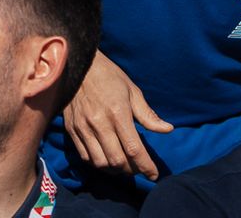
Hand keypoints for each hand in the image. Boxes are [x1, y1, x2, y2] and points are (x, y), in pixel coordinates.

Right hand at [63, 50, 173, 179]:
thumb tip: (168, 130)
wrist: (78, 65)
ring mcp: (83, 128)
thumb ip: (148, 115)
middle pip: (117, 161)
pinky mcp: (72, 130)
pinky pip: (85, 157)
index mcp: (118, 112)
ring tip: (124, 165)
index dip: (146, 166)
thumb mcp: (133, 91)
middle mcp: (99, 123)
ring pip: (101, 163)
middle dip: (132, 170)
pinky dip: (99, 163)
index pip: (134, 149)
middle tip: (139, 167)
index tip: (154, 175)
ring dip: (115, 170)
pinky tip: (107, 158)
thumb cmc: (109, 77)